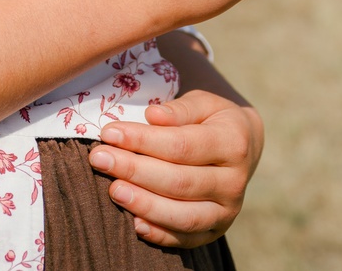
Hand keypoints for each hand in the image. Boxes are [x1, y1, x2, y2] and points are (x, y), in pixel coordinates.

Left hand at [87, 91, 263, 247]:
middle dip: (134, 170)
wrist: (242, 147)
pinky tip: (133, 222)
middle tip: (99, 159)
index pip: (181, 145)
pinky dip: (159, 234)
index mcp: (233, 144)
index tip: (109, 133)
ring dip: (144, 204)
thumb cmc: (211, 119)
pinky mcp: (216, 231)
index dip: (143, 140)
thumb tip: (152, 115)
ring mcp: (226, 211)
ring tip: (112, 189)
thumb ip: (179, 109)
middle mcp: (234, 182)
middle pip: (179, 182)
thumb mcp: (203, 102)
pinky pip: (186, 239)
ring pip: (183, 216)